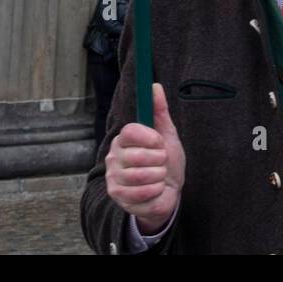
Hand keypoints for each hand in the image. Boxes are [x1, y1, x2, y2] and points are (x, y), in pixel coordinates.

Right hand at [105, 83, 184, 233]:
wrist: (168, 192)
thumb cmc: (166, 162)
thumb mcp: (167, 134)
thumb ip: (159, 111)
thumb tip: (155, 86)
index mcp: (124, 139)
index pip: (130, 131)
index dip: (150, 138)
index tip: (160, 142)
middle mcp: (114, 156)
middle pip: (138, 155)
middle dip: (159, 160)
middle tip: (161, 163)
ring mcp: (113, 177)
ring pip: (141, 175)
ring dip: (159, 176)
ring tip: (158, 176)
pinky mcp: (117, 196)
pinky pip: (142, 192)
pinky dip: (156, 190)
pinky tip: (155, 189)